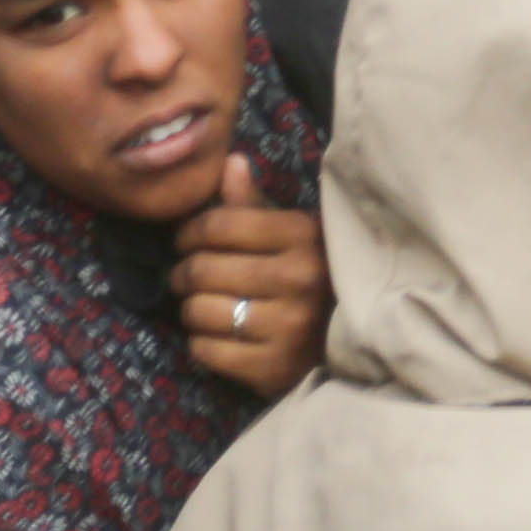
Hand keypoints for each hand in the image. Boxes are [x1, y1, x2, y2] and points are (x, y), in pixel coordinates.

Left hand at [175, 155, 328, 398]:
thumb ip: (254, 204)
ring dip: (190, 309)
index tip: (186, 241)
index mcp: (303, 236)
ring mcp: (288, 326)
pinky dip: (202, 343)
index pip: (219, 224)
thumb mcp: (291, 235)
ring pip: (199, 311)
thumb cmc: (310, 277)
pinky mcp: (273, 368)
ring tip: (201, 305)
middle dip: (182, 273)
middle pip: (202, 269)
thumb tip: (230, 162)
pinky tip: (217, 335)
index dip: (189, 232)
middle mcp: (299, 278)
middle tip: (185, 277)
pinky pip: (207, 350)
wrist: (348, 344)